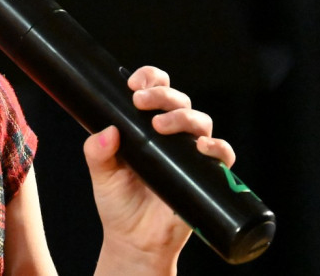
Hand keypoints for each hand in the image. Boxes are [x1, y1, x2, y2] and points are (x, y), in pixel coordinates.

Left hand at [83, 65, 235, 272]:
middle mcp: (171, 135)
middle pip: (179, 100)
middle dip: (163, 94)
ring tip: (160, 126)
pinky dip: (216, 146)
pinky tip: (200, 146)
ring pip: (200, 120)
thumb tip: (108, 131)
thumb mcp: (101, 173)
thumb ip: (97, 151)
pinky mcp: (207, 176)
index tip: (133, 84)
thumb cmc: (119, 203)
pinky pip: (222, 155)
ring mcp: (189, 153)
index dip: (149, 78)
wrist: (135, 241)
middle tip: (141, 102)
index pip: (155, 90)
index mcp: (145, 126)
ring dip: (183, 116)